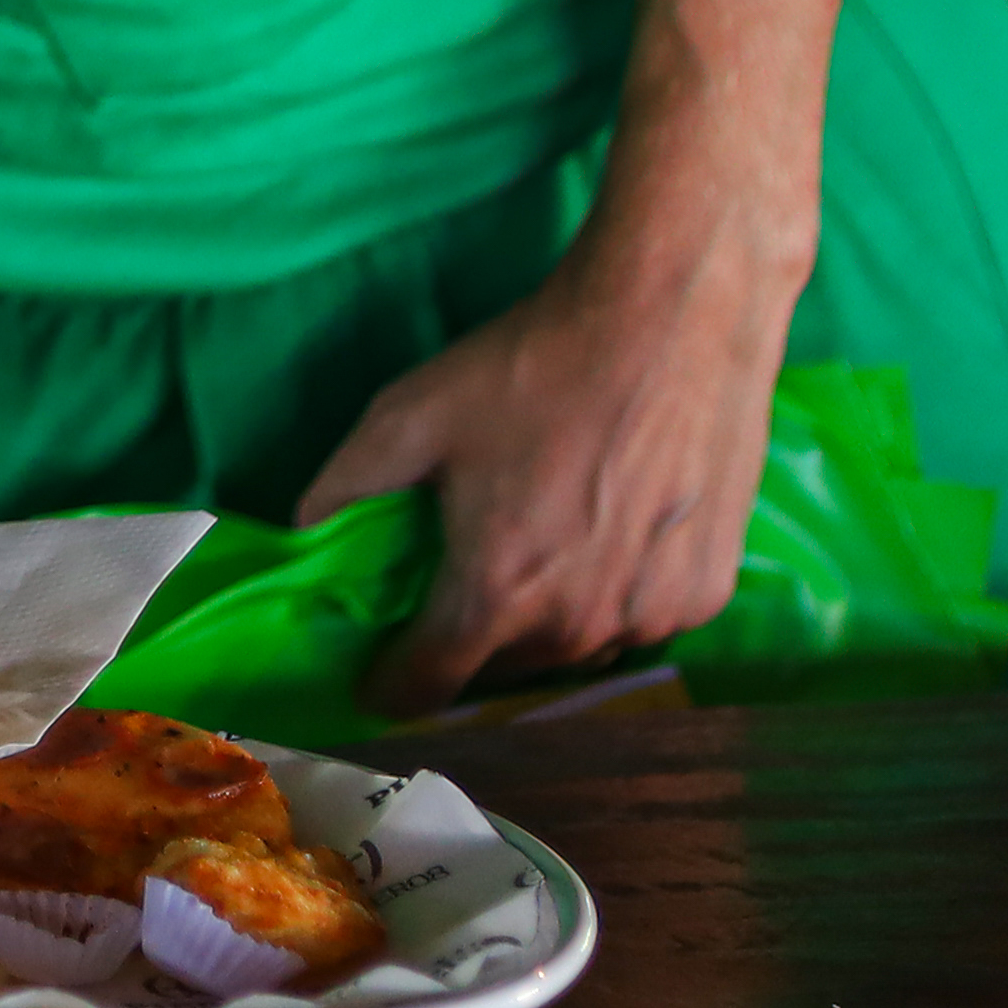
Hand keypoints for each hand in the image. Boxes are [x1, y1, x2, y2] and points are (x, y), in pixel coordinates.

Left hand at [291, 195, 800, 709]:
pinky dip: (616, 598)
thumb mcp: (411, 414)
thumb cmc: (533, 367)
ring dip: (547, 624)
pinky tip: (611, 536)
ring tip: (540, 551)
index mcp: (494, 593)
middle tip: (461, 579)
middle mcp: (575, 627)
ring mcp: (651, 618)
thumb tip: (299, 535)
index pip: (425, 687)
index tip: (378, 670)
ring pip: (578, 652)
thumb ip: (342, 487)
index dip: (390, 683)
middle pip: (501, 672)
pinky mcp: (708, 595)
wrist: (671, 320)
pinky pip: (642, 622)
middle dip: (470, 642)